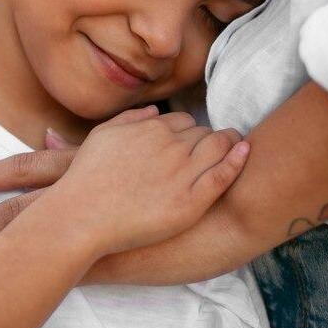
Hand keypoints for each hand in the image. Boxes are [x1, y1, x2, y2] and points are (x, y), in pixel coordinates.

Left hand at [0, 107, 247, 261]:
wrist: (219, 196)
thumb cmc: (177, 166)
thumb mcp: (129, 148)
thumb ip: (91, 146)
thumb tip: (51, 140)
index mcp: (78, 175)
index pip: (24, 172)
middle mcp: (76, 204)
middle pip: (18, 218)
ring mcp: (91, 236)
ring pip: (37, 252)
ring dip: (0, 265)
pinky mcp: (111, 264)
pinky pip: (68, 277)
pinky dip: (41, 284)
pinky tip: (20, 298)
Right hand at [51, 107, 248, 255]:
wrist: (82, 215)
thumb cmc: (86, 177)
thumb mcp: (102, 135)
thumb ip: (129, 119)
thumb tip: (155, 112)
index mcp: (151, 128)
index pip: (185, 122)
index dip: (191, 132)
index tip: (194, 143)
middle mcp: (170, 145)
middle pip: (204, 133)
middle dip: (212, 138)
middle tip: (220, 146)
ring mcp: (182, 173)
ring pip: (218, 147)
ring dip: (230, 143)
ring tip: (238, 146)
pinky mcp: (190, 202)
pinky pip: (222, 175)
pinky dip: (237, 160)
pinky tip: (246, 152)